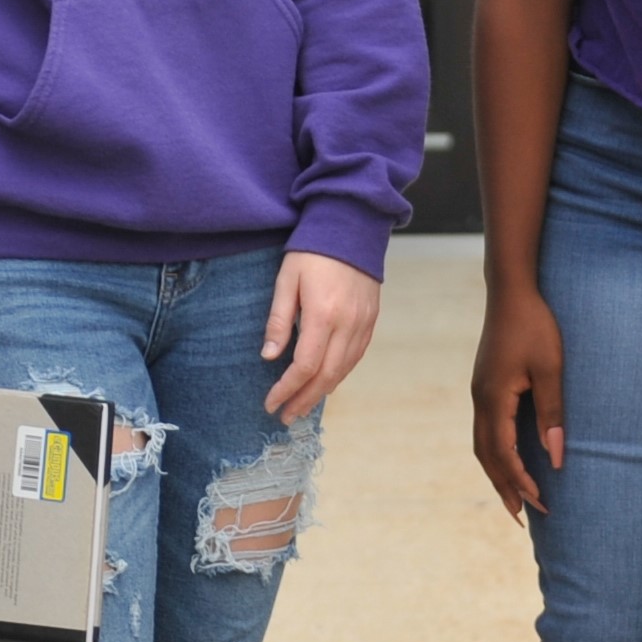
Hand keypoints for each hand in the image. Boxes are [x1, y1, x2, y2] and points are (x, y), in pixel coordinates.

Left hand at [262, 251, 379, 420]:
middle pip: (327, 375)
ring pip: (344, 369)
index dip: (287, 389)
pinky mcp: (371, 319)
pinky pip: (356, 356)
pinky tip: (326, 382)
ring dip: (322, 392)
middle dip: (305, 399)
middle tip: (286, 416)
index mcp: (323, 314)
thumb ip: (279, 320)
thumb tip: (269, 357)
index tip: (271, 402)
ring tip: (302, 406)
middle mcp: (348, 323)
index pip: (305, 365)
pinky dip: (339, 374)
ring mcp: (364, 322)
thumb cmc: (312, 250)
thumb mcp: (286, 280)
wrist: (352, 226)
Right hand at [469, 284, 565, 521]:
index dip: (522, 481)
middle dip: (505, 488)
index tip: (542, 502)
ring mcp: (479, 393)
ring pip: (482, 446)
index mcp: (494, 399)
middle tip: (523, 518)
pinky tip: (509, 459)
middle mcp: (480, 401)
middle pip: (487, 457)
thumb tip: (555, 457)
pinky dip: (496, 453)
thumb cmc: (535, 326)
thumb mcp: (551, 368)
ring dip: (497, 474)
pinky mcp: (485, 386)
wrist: (511, 291)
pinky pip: (485, 430)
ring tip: (514, 500)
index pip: (504, 454)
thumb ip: (552, 413)